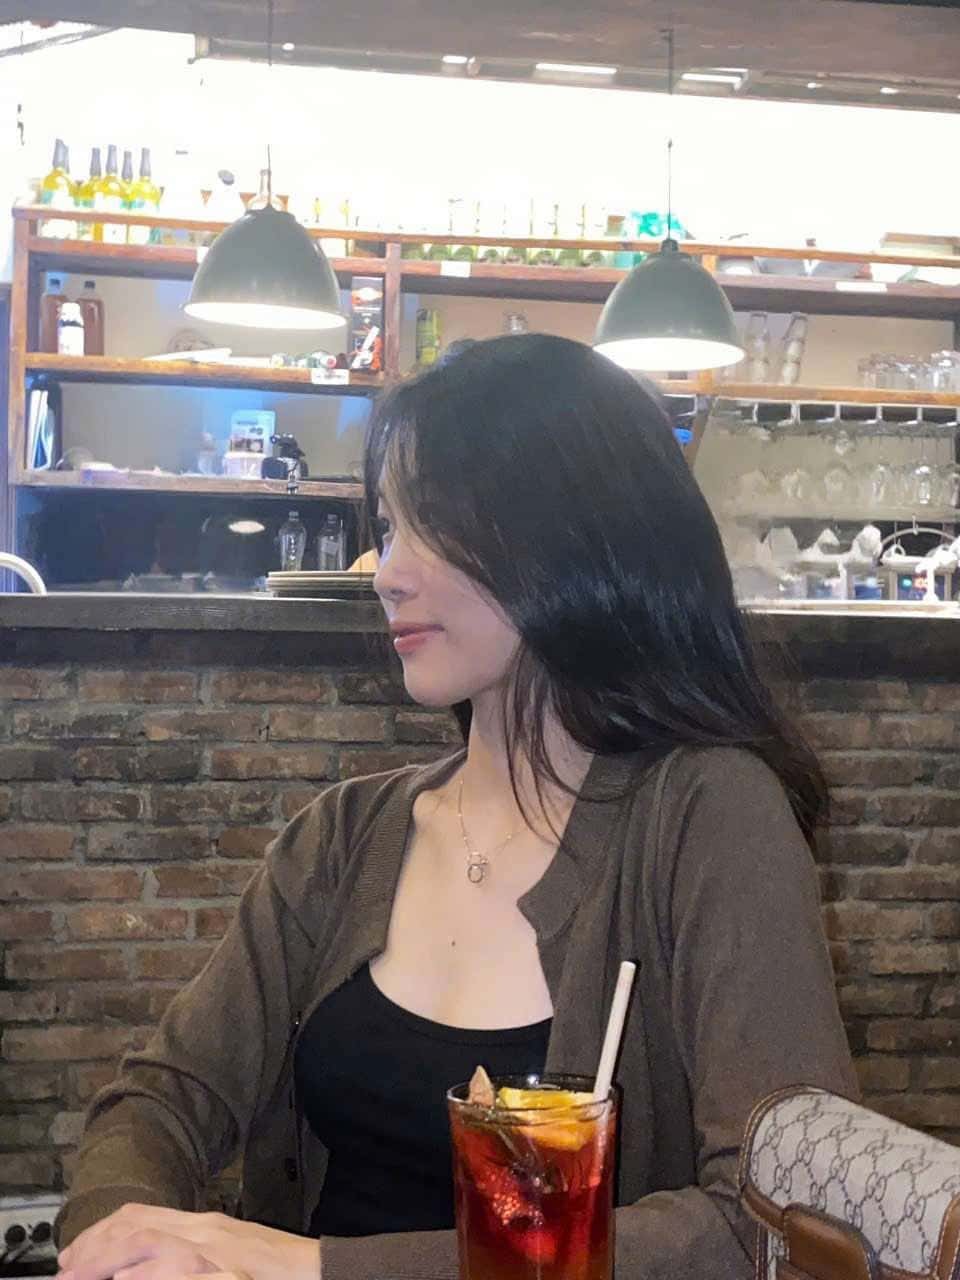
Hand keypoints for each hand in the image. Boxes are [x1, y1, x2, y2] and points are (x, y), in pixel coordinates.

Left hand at [57, 1204, 319, 1279]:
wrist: (319, 1273)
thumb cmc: (278, 1271)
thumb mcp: (229, 1252)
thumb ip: (194, 1252)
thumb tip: (150, 1265)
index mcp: (204, 1224)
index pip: (142, 1217)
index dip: (101, 1233)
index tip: (74, 1253)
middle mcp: (204, 1231)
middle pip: (136, 1228)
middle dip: (94, 1248)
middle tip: (66, 1269)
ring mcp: (212, 1252)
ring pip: (147, 1246)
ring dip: (107, 1263)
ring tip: (79, 1277)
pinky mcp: (223, 1273)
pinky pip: (174, 1271)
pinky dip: (146, 1275)